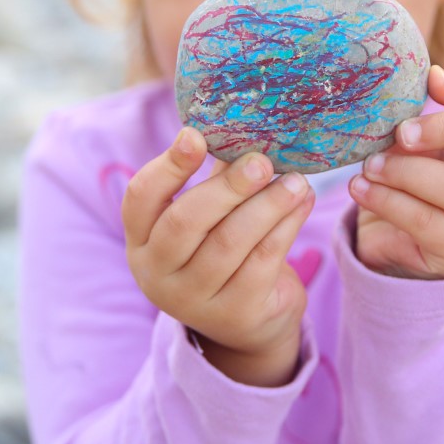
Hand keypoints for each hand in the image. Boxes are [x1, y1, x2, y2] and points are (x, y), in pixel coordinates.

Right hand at [122, 127, 314, 386]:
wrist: (248, 322)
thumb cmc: (223, 248)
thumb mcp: (207, 217)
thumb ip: (214, 175)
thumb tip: (241, 121)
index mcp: (141, 239)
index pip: (140, 198)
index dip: (167, 166)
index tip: (196, 135)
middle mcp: (157, 272)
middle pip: (185, 223)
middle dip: (226, 187)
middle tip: (261, 161)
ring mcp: (194, 299)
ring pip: (229, 243)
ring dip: (267, 205)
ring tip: (296, 180)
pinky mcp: (236, 314)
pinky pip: (262, 262)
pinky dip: (286, 227)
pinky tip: (302, 203)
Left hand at [348, 66, 443, 279]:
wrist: (402, 250)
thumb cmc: (409, 186)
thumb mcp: (413, 149)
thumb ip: (411, 122)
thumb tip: (388, 94)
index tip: (431, 80)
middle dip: (442, 128)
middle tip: (400, 132)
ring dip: (404, 172)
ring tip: (368, 166)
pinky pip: (426, 222)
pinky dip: (388, 202)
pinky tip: (361, 190)